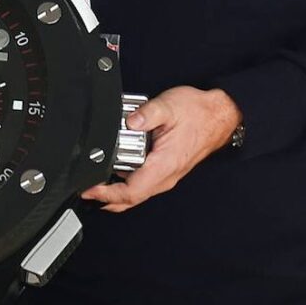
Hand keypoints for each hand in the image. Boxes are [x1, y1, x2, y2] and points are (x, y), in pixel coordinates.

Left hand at [80, 86, 241, 212]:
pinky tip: (114, 167)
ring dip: (115, 189)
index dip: (106, 195)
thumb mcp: (168, 106)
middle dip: (106, 198)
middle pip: (131, 199)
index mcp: (164, 165)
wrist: (220, 114)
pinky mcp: (166, 169)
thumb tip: (128, 122)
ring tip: (95, 177)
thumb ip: (145, 114)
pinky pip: (143, 182)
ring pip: (137, 192)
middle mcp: (166, 175)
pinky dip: (125, 181)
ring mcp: (167, 174)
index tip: (89, 190)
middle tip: (85, 188)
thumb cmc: (198, 112)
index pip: (131, 192)